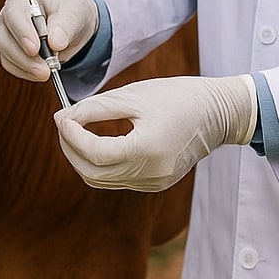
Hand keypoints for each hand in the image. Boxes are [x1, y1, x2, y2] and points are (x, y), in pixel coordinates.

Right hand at [0, 0, 98, 80]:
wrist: (72, 25)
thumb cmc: (72, 12)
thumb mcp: (76, 13)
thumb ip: (66, 25)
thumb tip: (55, 43)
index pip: (17, 7)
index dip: (23, 29)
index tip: (35, 48)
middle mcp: (13, 6)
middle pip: (6, 29)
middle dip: (22, 52)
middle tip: (43, 69)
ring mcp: (8, 26)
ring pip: (4, 47)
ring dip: (24, 64)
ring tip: (45, 73)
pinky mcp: (8, 46)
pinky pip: (8, 61)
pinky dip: (23, 71)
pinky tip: (38, 74)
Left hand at [55, 74, 256, 191]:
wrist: (217, 113)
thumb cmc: (177, 96)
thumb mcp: (133, 96)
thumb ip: (94, 108)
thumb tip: (61, 119)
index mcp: (148, 149)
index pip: (96, 153)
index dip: (71, 137)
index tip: (61, 118)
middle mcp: (151, 173)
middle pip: (93, 173)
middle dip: (71, 149)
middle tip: (63, 124)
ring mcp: (154, 182)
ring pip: (102, 180)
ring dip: (83, 158)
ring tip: (76, 131)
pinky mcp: (155, 183)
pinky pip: (118, 180)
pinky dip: (101, 163)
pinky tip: (98, 142)